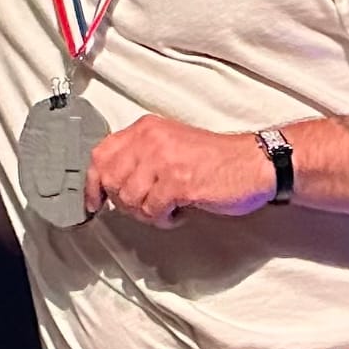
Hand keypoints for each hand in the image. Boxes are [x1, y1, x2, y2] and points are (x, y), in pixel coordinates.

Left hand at [85, 115, 275, 226]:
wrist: (256, 163)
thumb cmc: (216, 159)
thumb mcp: (170, 144)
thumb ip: (139, 156)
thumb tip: (107, 182)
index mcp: (145, 129)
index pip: (100, 156)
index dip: (92, 184)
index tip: (94, 203)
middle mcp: (150, 140)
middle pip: (111, 182)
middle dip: (125, 203)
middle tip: (148, 206)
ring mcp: (164, 160)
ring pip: (130, 200)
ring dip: (147, 213)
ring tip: (168, 208)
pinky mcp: (179, 182)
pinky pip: (153, 211)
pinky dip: (164, 219)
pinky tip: (179, 212)